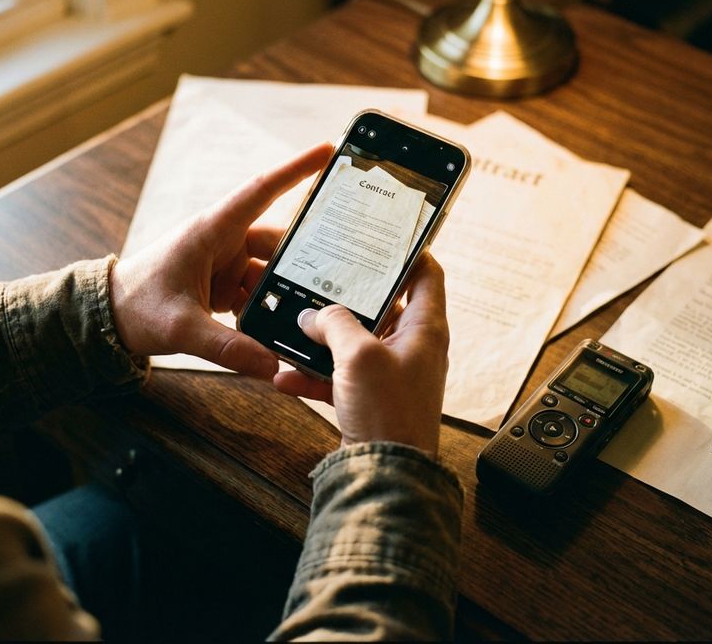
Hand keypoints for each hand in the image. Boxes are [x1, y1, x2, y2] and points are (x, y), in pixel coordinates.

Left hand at [109, 143, 331, 377]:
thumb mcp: (180, 328)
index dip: (296, 169)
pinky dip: (272, 307)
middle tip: (343, 269)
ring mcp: (226, 263)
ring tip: (312, 313)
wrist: (109, 320)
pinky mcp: (226, 284)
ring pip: (272, 271)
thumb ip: (226, 346)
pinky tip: (285, 327)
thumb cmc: (136, 307)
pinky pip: (260, 292)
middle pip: (278, 241)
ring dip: (287, 292)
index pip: (262, 191)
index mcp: (212, 230)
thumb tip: (271, 364)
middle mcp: (223, 240)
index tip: (327, 150)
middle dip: (306, 256)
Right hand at [273, 254, 449, 455]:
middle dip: (348, 295)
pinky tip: (285, 375)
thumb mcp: (359, 356)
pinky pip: (340, 375)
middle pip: (383, 305)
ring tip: (295, 324)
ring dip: (324, 336)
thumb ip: (335, 324)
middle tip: (321, 275)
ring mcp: (391, 373)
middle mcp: (412, 347)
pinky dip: (314, 373)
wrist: (386, 475)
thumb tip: (313, 314)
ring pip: (355, 341)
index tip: (381, 236)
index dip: (407, 251)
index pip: (427, 274)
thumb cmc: (389, 414)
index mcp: (425, 328)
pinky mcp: (370, 397)